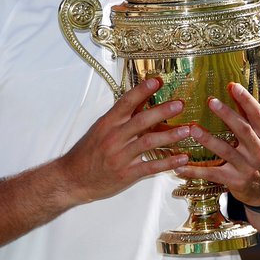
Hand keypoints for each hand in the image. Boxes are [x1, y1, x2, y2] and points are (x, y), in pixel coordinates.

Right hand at [60, 76, 192, 202]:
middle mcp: (114, 138)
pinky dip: (168, 162)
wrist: (72, 179)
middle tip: (180, 104)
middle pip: (141, 120)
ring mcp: (120, 156)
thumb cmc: (87, 153)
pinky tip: (182, 158)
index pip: (126, 102)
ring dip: (170, 135)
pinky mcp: (126, 174)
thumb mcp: (100, 129)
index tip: (157, 80)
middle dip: (162, 111)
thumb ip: (120, 117)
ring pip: (148, 142)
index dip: (142, 90)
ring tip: (187, 130)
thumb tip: (141, 99)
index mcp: (107, 123)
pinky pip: (150, 167)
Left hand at [176, 82, 259, 208]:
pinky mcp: (234, 180)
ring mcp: (246, 167)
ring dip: (208, 140)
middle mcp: (258, 151)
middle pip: (242, 130)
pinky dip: (195, 171)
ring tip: (192, 129)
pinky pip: (212, 174)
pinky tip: (179, 167)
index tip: (233, 86)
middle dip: (227, 115)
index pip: (257, 115)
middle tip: (211, 101)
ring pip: (225, 151)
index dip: (246, 100)